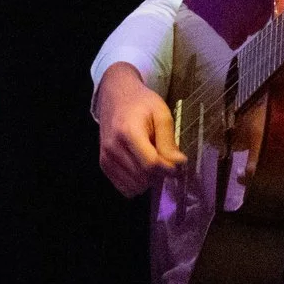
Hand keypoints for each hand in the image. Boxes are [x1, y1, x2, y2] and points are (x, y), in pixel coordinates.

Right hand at [95, 62, 183, 195]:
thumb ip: (168, 141)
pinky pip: (124, 188)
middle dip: (160, 173)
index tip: (179, 162)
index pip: (150, 164)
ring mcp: (106, 158)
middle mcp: (113, 148)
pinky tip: (141, 167)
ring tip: (152, 161)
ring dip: (149, 180)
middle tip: (166, 159)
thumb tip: (179, 164)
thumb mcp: (161, 114)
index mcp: (128, 132)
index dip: (169, 169)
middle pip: (144, 178)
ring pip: (135, 186)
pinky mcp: (104, 165)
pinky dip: (137, 183)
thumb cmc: (142, 102)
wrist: (116, 95)